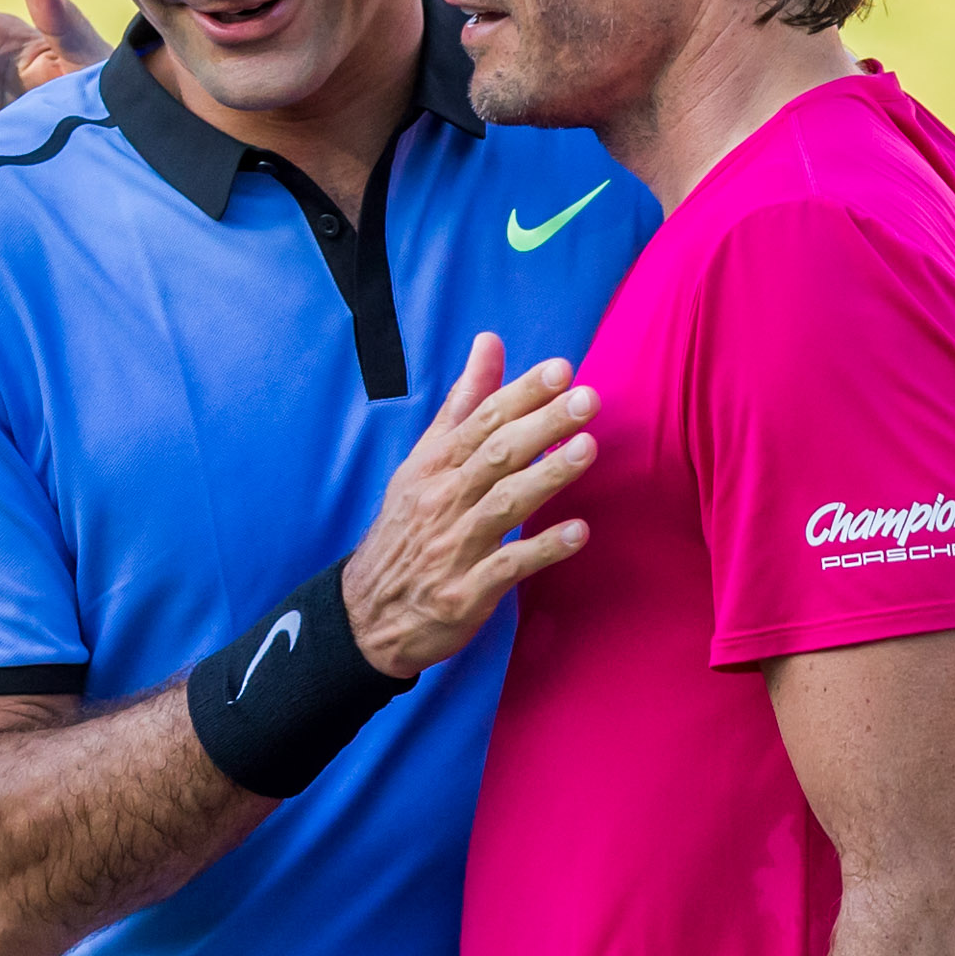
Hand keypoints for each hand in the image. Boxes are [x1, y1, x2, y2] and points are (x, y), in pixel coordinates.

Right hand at [340, 335, 598, 677]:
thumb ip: (464, 404)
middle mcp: (442, 500)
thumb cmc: (408, 529)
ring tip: (587, 449)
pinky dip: (542, 549)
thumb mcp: (425, 461)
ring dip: (547, 478)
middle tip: (588, 400)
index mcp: (434, 466)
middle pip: (497, 455)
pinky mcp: (465, 594)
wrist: (367, 614)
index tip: (561, 369)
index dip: (522, 394)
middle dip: (543, 425)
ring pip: (504, 505)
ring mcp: (454, 547)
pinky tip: (578, 533)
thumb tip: (490, 341)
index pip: (482, 421)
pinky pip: (508, 567)